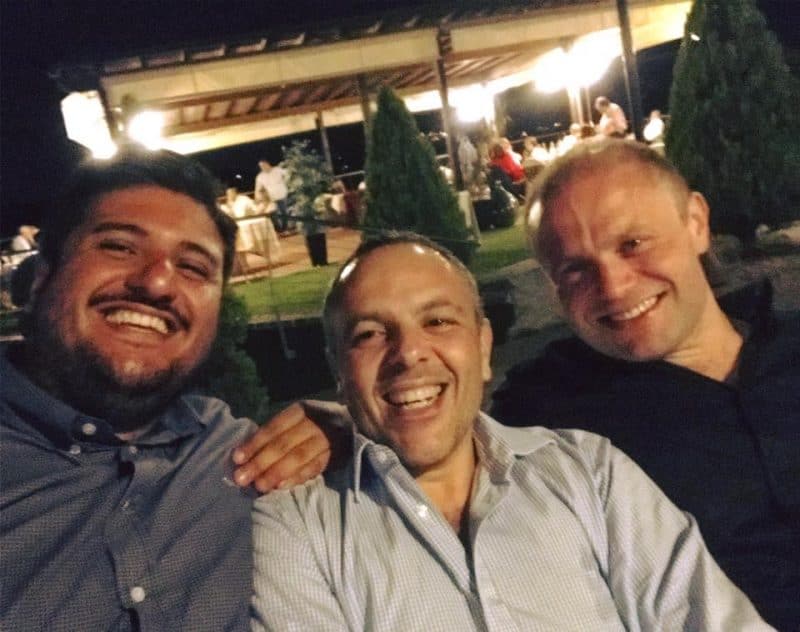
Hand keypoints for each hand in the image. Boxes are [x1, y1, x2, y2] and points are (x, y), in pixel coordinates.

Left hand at [232, 400, 350, 492]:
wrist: (356, 424)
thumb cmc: (317, 425)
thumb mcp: (299, 420)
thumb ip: (276, 435)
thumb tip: (244, 457)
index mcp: (301, 410)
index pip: (274, 427)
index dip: (255, 443)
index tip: (236, 458)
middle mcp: (316, 422)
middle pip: (284, 443)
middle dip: (261, 462)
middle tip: (242, 478)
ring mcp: (328, 439)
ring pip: (299, 456)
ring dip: (277, 472)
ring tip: (259, 486)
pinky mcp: (338, 455)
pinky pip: (315, 468)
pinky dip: (297, 478)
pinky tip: (281, 487)